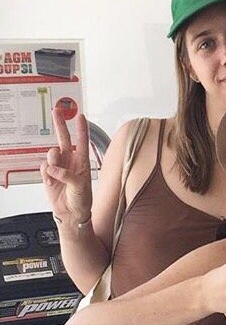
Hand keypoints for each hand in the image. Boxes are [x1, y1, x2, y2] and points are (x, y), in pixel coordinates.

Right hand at [40, 109, 91, 223]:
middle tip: (57, 111)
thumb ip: (67, 174)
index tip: (80, 115)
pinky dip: (46, 175)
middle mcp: (70, 160)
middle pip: (64, 138)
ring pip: (51, 153)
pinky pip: (43, 167)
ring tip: (57, 176)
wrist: (71, 213)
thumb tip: (54, 168)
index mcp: (83, 160)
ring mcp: (58, 166)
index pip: (82, 140)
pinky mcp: (48, 174)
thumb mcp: (80, 185)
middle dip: (60, 124)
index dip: (81, 127)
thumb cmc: (82, 198)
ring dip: (53, 162)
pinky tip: (52, 183)